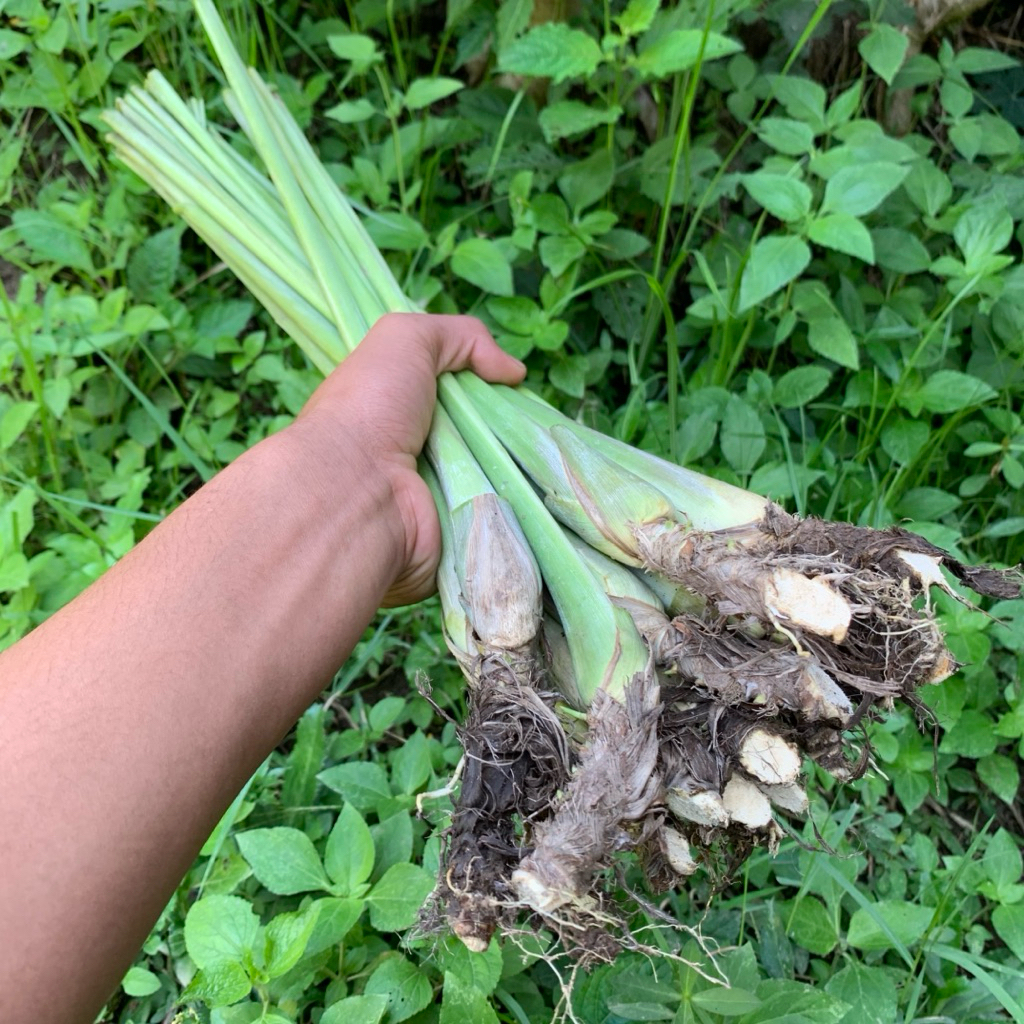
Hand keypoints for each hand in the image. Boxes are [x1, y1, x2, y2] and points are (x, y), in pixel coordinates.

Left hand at [288, 312, 524, 605]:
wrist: (352, 494)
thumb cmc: (369, 410)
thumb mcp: (405, 340)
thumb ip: (459, 336)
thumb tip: (513, 372)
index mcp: (394, 416)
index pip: (452, 402)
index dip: (483, 393)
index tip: (512, 388)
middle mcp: (412, 458)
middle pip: (479, 441)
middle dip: (508, 432)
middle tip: (535, 423)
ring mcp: (432, 501)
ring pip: (494, 482)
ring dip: (516, 471)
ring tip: (541, 455)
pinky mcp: (450, 539)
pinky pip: (494, 522)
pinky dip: (513, 511)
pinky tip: (533, 493)